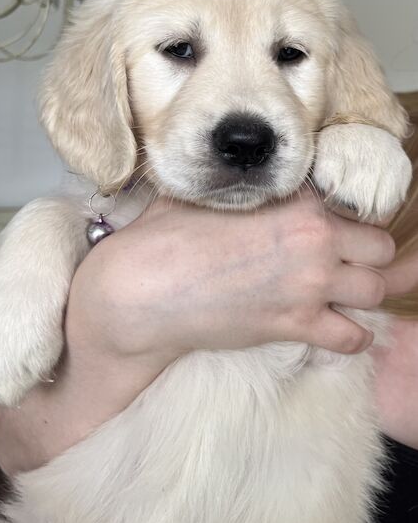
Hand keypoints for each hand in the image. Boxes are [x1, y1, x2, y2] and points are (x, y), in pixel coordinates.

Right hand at [0, 188, 394, 473]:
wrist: (143, 290)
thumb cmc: (166, 237)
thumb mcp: (207, 196)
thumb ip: (244, 191)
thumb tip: (243, 185)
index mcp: (296, 200)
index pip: (354, 204)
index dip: (348, 217)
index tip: (340, 227)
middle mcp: (314, 240)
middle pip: (380, 249)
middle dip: (369, 255)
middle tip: (348, 259)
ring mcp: (308, 286)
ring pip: (376, 291)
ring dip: (364, 293)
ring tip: (346, 293)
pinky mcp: (294, 326)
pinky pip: (352, 337)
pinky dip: (351, 335)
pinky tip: (339, 329)